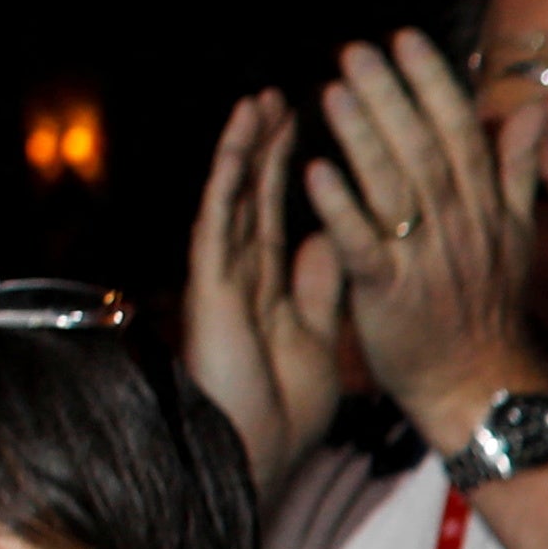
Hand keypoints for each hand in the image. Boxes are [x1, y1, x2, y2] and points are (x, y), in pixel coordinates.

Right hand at [184, 85, 367, 486]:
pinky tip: (238, 145)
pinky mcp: (212, 287)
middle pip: (254, 195)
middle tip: (281, 95)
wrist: (260, 453)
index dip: (288, 166)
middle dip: (266, 145)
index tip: (307, 120)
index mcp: (268, 283)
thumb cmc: (286, 409)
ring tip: (259, 101)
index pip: (278, 210)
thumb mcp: (320, 336)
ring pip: (235, 198)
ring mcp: (224, 277)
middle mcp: (242, 273)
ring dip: (245, 149)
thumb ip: (323, 285)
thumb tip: (334, 236)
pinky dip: (231, 181)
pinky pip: (222, 223)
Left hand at [306, 33, 547, 447]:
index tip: (405, 39)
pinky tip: (315, 174)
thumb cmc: (489, 308)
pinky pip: (364, 245)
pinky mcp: (391, 294)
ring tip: (332, 91)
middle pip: (423, 149)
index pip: (460, 131)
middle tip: (356, 51)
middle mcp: (459, 226)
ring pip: (394, 188)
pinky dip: (341, 210)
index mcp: (486, 207)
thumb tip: (537, 109)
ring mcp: (426, 259)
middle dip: (391, 96)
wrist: (481, 385)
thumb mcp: (517, 234)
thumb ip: (519, 168)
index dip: (432, 84)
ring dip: (363, 138)